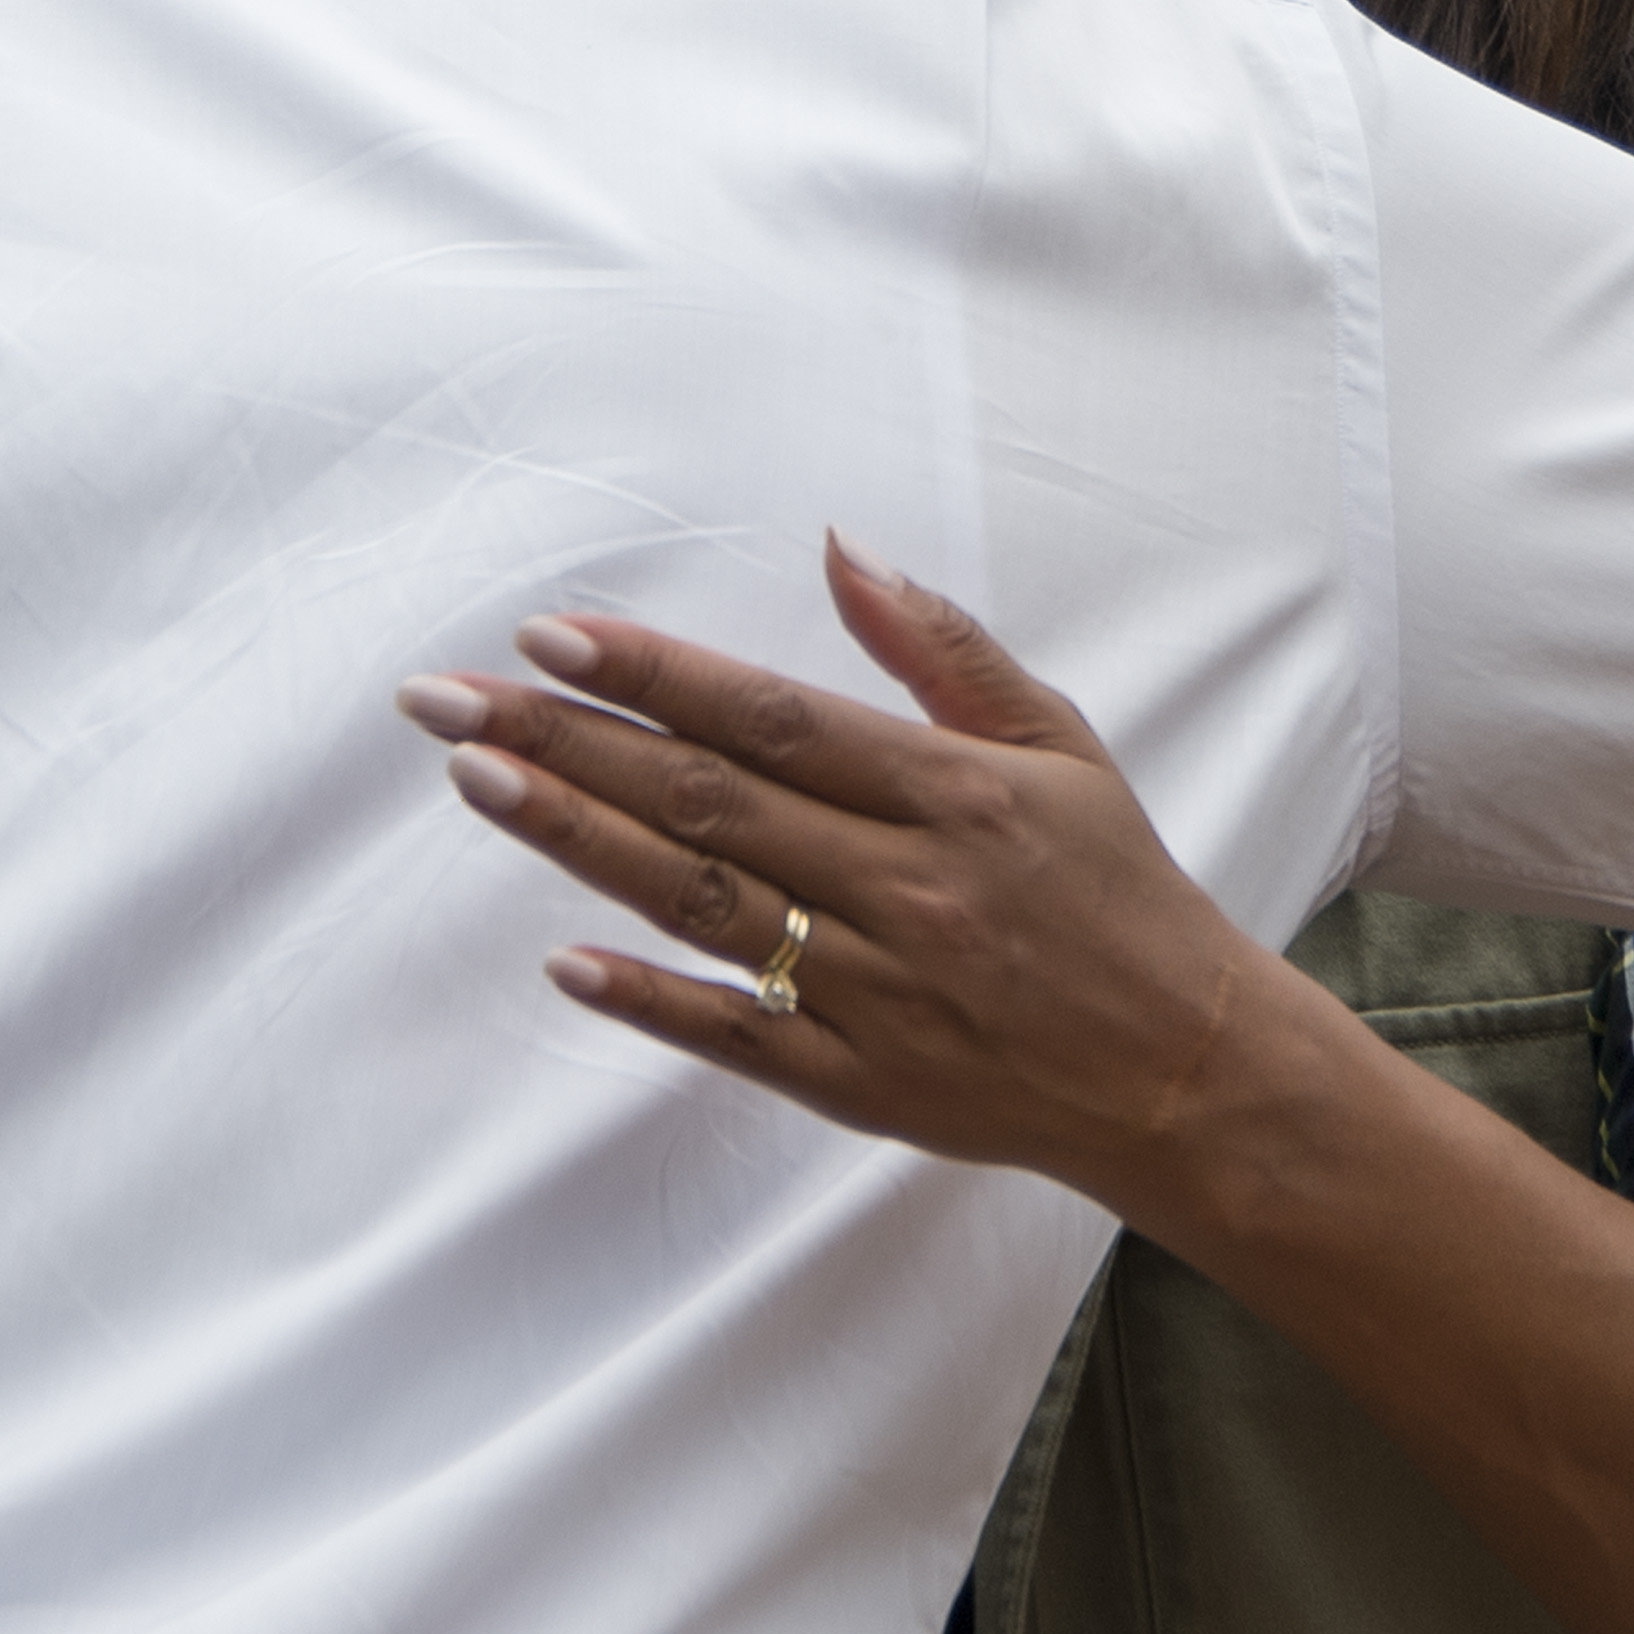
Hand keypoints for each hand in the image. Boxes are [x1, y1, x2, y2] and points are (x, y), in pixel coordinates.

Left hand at [397, 536, 1270, 1225]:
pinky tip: (564, 962)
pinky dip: (652, 999)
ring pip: (705, 906)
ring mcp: (879, 994)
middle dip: (565, 743)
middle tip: (444, 700)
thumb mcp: (1059, 744)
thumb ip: (943, 647)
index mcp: (954, 796)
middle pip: (707, 803)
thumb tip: (839, 547)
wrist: (1189, 1075)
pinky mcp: (863, 1085)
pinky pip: (740, 1038)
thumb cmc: (1118, 891)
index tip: (547, 635)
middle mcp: (907, 890)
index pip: (772, 719)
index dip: (655, 674)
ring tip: (475, 782)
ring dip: (579, 843)